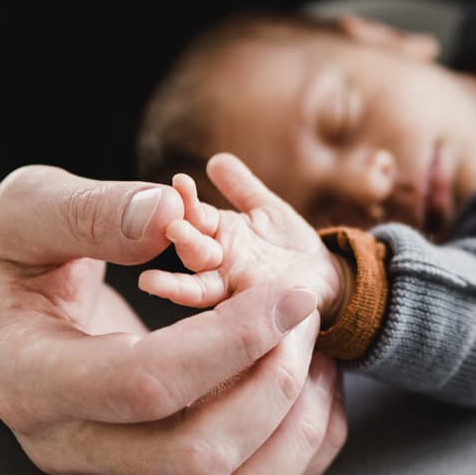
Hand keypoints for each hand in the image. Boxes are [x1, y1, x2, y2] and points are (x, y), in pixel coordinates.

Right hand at [0, 164, 346, 474]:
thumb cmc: (10, 255)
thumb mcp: (27, 208)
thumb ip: (90, 211)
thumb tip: (165, 216)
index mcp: (26, 377)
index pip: (142, 383)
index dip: (230, 342)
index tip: (288, 293)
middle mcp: (65, 448)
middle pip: (194, 461)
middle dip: (274, 389)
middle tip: (304, 316)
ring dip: (294, 436)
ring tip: (319, 355)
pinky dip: (296, 458)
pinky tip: (313, 390)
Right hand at [139, 153, 350, 323]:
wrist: (324, 279)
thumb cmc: (290, 244)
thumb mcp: (267, 209)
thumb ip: (241, 187)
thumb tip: (216, 159)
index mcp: (219, 233)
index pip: (195, 214)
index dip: (187, 200)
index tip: (180, 181)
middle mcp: (218, 261)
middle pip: (192, 250)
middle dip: (181, 239)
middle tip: (172, 228)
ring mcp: (231, 288)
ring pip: (197, 287)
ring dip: (174, 286)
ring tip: (151, 283)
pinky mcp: (250, 311)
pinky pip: (229, 315)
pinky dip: (210, 315)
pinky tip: (197, 315)